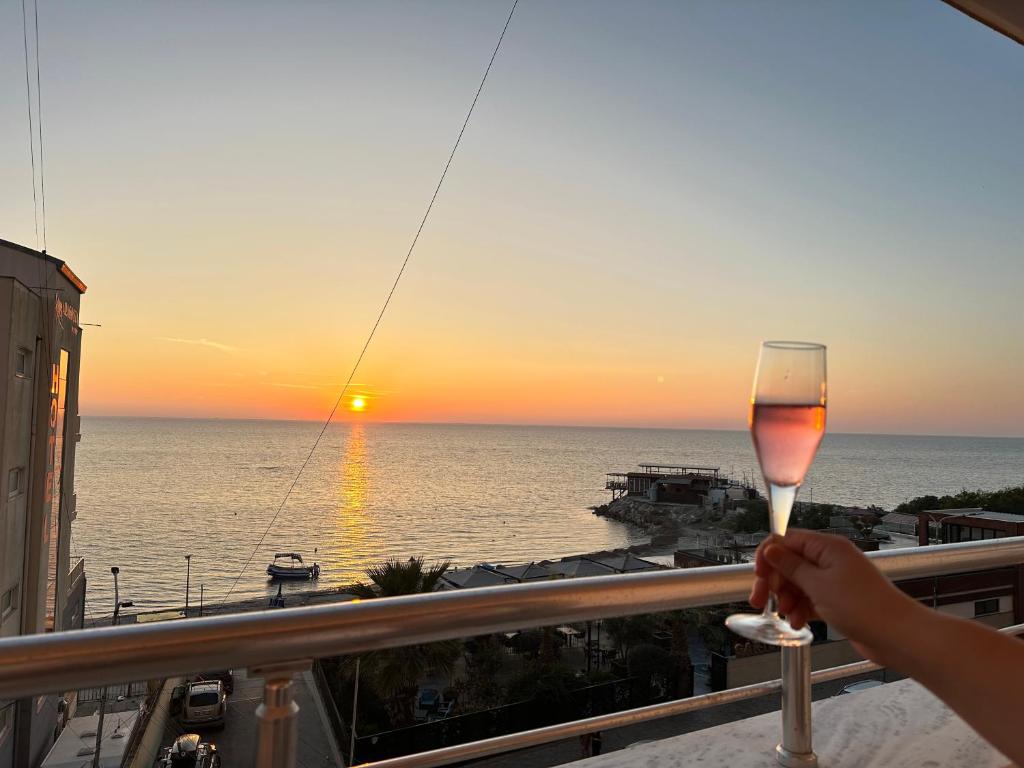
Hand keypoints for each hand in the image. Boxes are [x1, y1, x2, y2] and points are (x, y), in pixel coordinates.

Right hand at [748, 529, 925, 666]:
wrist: (897, 636)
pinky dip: (801, 609)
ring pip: (798, 584)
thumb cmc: (861, 606)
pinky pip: (811, 599)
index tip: (758, 576)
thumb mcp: (818, 585)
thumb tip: (771, 549)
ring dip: (787, 599)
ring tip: (787, 616)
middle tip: (758, 601)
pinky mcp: (838, 600)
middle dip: (773, 582)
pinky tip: (798, 623)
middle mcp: (830, 560)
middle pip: (790, 563)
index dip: (769, 556)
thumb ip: (790, 566)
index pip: (787, 540)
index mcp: (827, 547)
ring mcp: (835, 580)